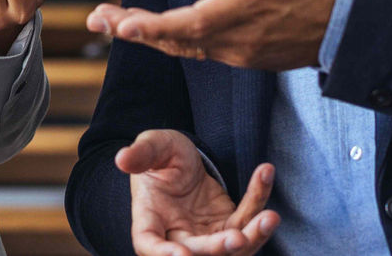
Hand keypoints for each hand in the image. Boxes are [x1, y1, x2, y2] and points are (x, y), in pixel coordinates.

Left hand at [87, 0, 341, 70]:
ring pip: (183, 46)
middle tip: (97, 19)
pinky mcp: (241, 56)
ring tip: (110, 21)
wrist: (352, 23)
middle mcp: (237, 36)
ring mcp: (239, 51)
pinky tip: (146, 30)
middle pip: (177, 38)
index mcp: (246, 6)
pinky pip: (198, 50)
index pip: (192, 21)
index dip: (155, 25)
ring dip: (147, 35)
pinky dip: (169, 40)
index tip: (124, 23)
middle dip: (134, 29)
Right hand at [119, 129, 278, 255]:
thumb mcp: (151, 146)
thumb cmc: (160, 154)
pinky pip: (249, 218)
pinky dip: (259, 198)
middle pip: (198, 252)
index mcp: (149, 218)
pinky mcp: (230, 225)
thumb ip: (140, 154)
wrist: (182, 158)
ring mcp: (206, 235)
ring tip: (269, 216)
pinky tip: (265, 173)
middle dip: (219, 248)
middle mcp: (177, 235)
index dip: (164, 254)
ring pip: (233, 248)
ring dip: (254, 236)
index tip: (182, 254)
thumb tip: (122, 159)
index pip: (149, 244)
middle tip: (237, 238)